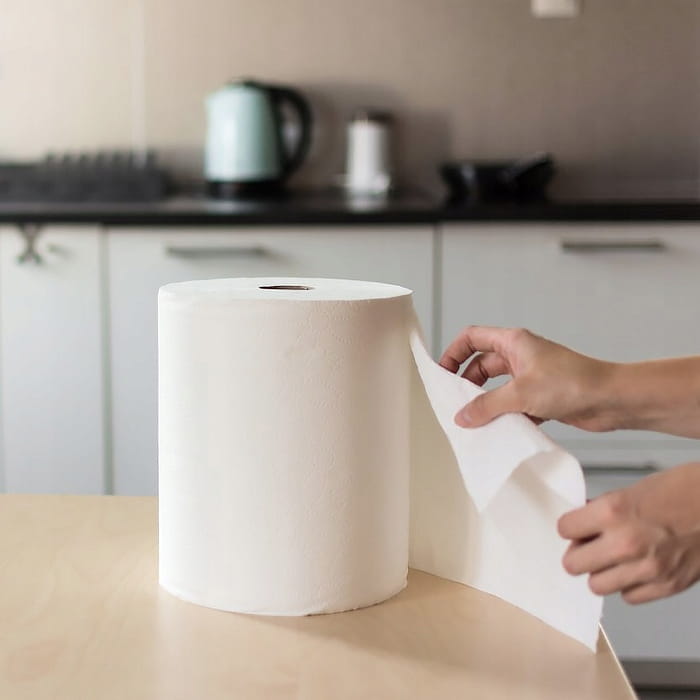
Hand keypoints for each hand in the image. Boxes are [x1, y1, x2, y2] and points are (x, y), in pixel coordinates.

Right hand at [439, 326, 615, 429]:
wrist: (611, 399)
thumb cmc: (571, 383)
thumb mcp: (520, 394)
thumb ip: (487, 405)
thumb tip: (462, 417)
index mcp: (513, 342)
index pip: (472, 338)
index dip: (454, 352)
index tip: (442, 373)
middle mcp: (521, 356)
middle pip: (482, 364)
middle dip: (468, 383)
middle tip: (456, 404)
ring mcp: (531, 376)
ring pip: (497, 387)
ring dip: (487, 403)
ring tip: (475, 421)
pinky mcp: (541, 396)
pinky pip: (514, 405)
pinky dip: (505, 416)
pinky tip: (501, 430)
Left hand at [558, 463, 699, 602]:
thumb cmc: (683, 490)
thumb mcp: (632, 489)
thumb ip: (603, 509)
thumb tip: (583, 521)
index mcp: (613, 512)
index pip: (564, 529)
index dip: (571, 527)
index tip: (576, 527)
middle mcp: (625, 543)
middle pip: (573, 564)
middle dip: (579, 553)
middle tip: (589, 546)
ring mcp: (646, 568)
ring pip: (597, 585)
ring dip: (602, 572)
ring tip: (614, 558)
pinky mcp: (666, 586)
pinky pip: (629, 597)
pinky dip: (629, 585)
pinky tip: (637, 568)